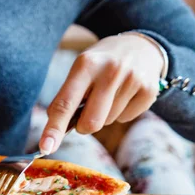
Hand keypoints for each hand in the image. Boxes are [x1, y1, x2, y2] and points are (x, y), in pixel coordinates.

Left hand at [39, 34, 163, 153]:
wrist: (140, 45)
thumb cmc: (100, 64)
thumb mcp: (81, 69)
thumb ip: (67, 98)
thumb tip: (54, 133)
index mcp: (86, 64)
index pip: (65, 104)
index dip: (53, 129)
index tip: (45, 148)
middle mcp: (110, 70)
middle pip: (90, 123)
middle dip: (83, 125)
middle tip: (87, 109)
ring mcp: (132, 80)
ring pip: (107, 122)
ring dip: (104, 115)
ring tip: (110, 92)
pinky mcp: (149, 90)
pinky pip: (125, 119)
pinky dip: (121, 112)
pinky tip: (125, 94)